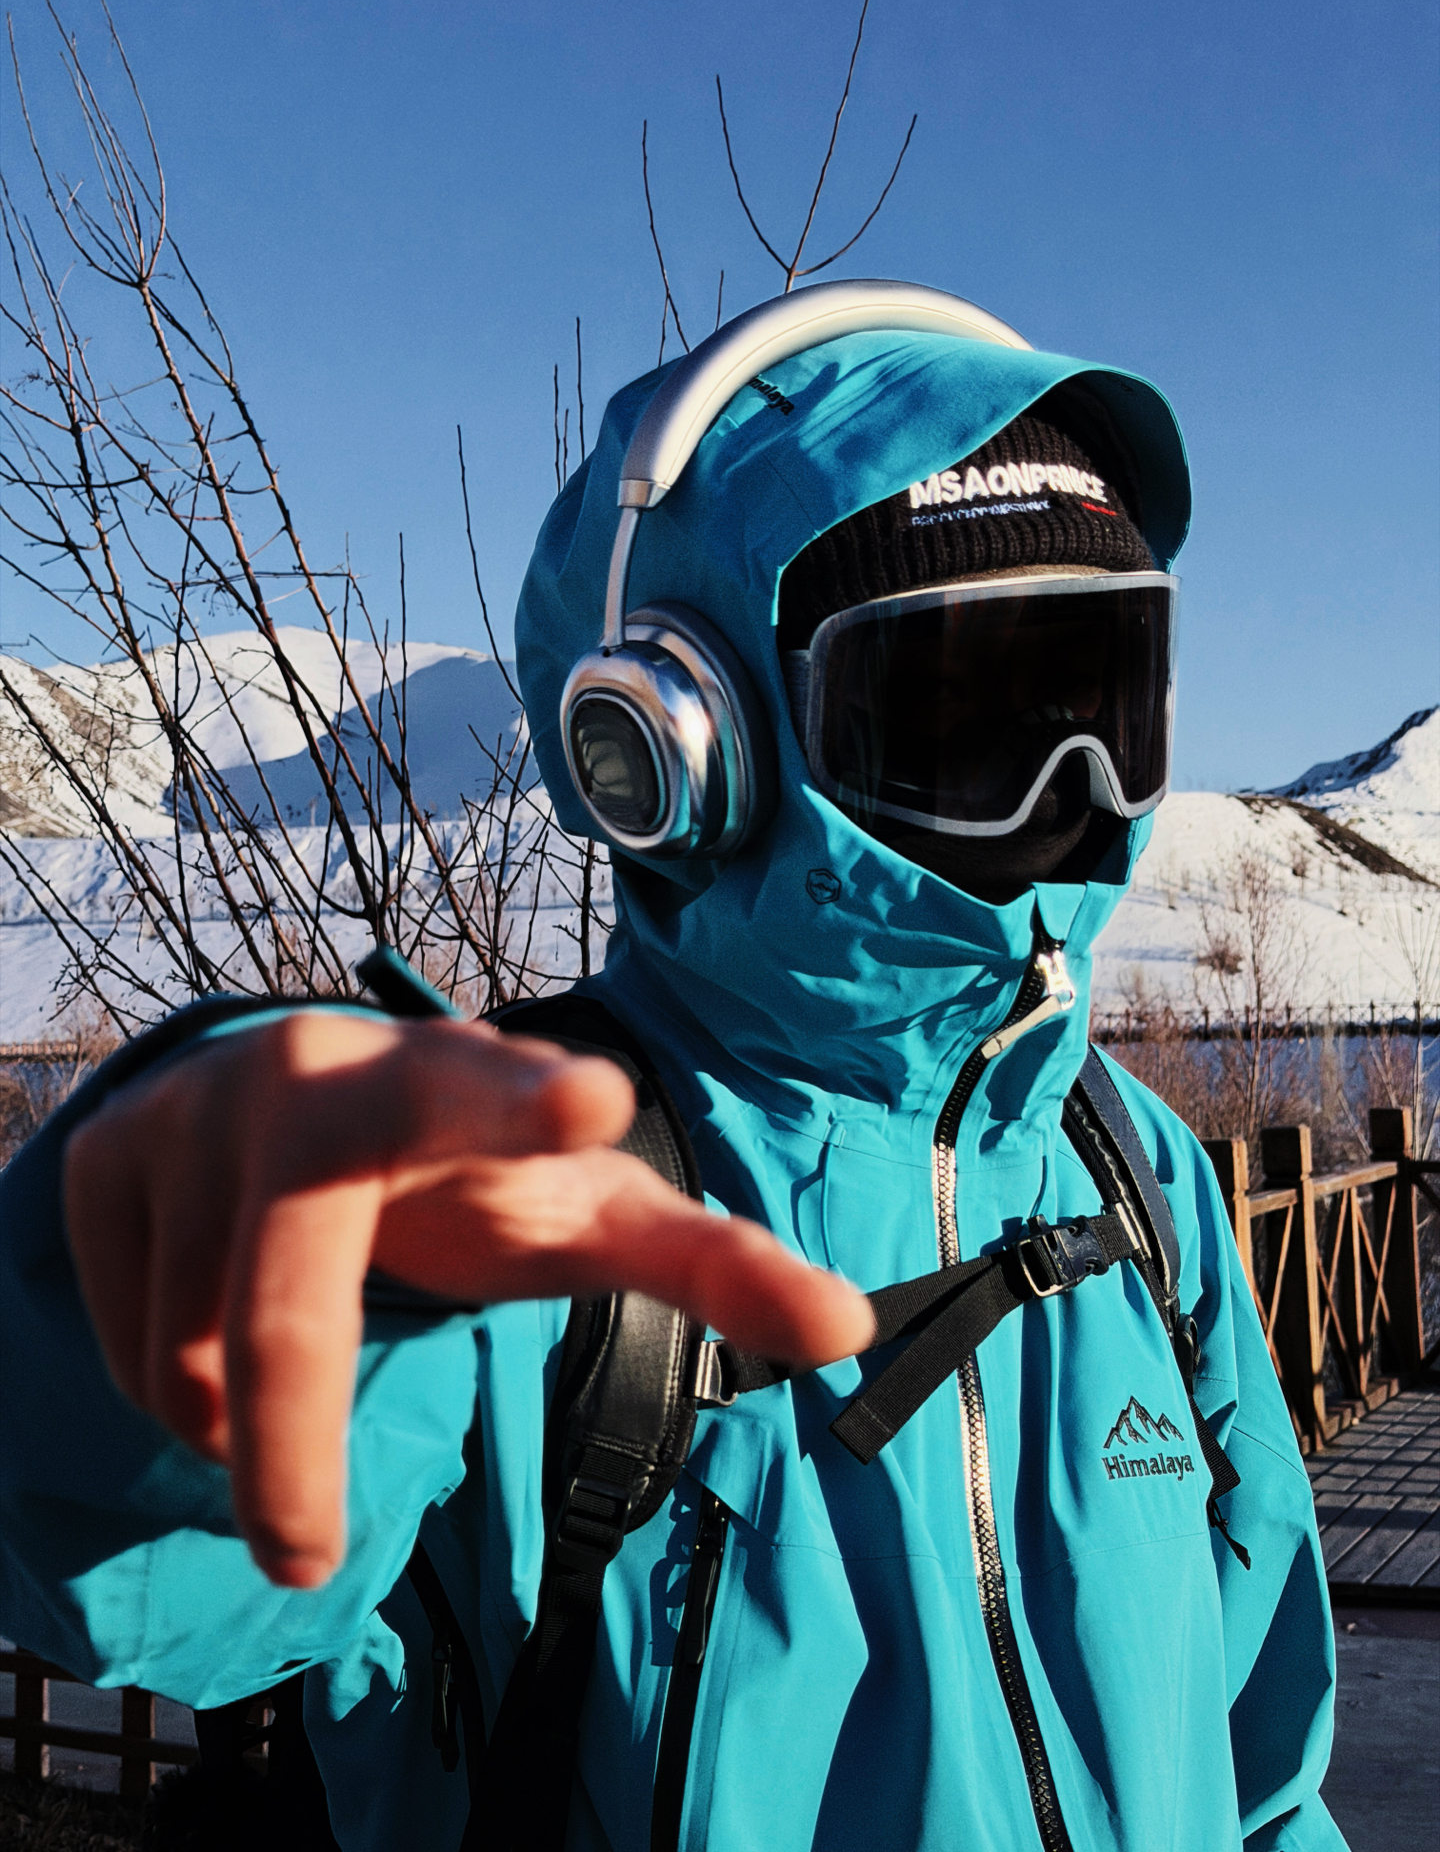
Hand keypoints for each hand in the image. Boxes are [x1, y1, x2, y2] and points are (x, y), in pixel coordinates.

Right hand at [63, 1012, 872, 1587]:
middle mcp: (316, 1076)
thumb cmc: (472, 1170)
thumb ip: (710, 1264)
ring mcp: (196, 1107)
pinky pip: (126, 1347)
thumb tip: (850, 1328)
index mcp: (456, 1083)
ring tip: (297, 1349)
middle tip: (305, 1556)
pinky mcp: (105, 1155)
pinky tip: (216, 1314)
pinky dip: (175, 1386)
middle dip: (292, 1437)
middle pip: (289, 1304)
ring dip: (249, 1415)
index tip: (599, 1106)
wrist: (290, 1103)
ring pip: (195, 1358)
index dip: (533, 1104)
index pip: (493, 1090)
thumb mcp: (583, 1213)